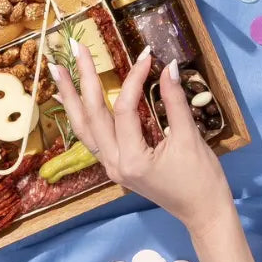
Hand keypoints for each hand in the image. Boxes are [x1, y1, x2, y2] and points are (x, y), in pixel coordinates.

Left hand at [50, 42, 233, 234]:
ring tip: (58, 71)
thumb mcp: (190, 138)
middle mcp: (114, 163)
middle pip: (92, 116)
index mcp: (133, 159)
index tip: (146, 55)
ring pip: (83, 128)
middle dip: (84, 80)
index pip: (124, 109)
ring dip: (70, 98)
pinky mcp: (116, 165)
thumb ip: (175, 102)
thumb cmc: (201, 179)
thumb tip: (169, 67)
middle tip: (76, 49)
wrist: (203, 212)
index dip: (134, 79)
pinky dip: (81, 116)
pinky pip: (91, 138)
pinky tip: (72, 100)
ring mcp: (111, 166)